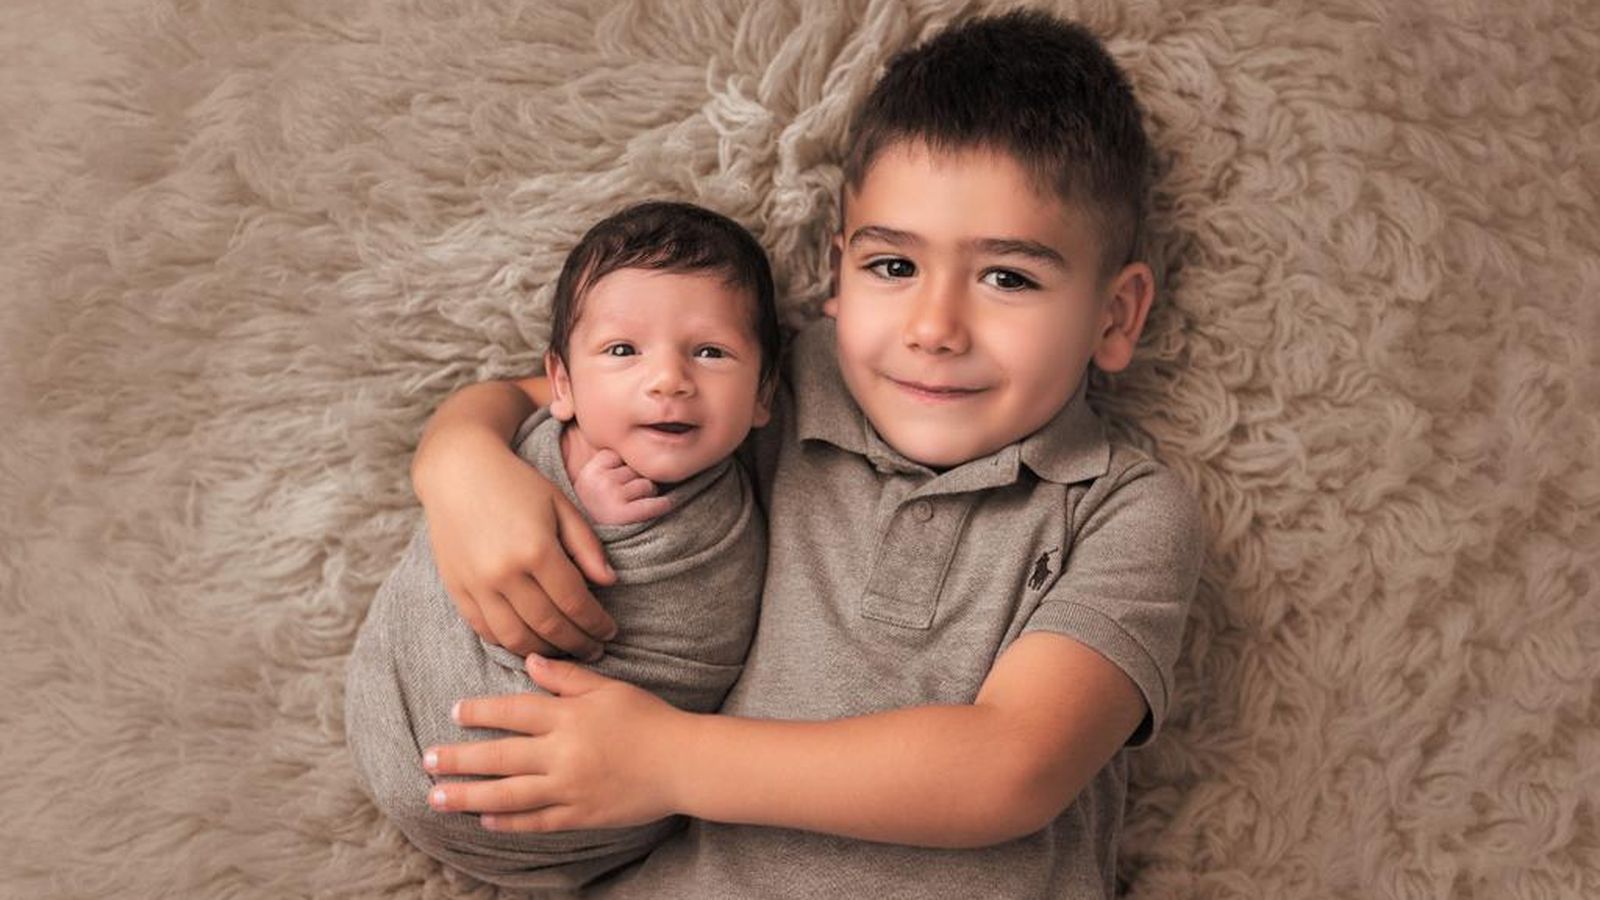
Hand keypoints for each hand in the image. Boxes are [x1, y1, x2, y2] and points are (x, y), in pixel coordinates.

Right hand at [418, 430, 618, 659]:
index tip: (609, 632)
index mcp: (537, 550)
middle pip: (549, 625)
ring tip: (565, 650)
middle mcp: (505, 573)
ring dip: (545, 650)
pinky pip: (486, 630)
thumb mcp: (560, 505)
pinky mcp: (458, 590)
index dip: (596, 623)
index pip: (575, 602)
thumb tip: (610, 582)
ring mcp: (477, 585)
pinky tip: (530, 642)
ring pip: (516, 637)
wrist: (457, 472)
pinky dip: (510, 644)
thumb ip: (587, 546)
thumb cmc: (516, 485)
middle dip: (577, 643)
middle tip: (594, 650)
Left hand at [423, 656, 687, 831]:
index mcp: (569, 717)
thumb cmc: (649, 718)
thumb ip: (567, 677)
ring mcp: (570, 788)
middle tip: (426, 759)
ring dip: (469, 796)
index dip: (481, 712)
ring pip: (509, 795)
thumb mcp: (610, 687)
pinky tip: (485, 820)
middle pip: (500, 757)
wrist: (684, 762)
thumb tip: (531, 661)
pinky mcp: (581, 815)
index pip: (514, 712)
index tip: (454, 712)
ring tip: (437, 797)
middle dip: (459, 759)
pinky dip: (509, 822)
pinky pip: (537, 821)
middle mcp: (563, 753)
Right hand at [573, 448, 672, 525]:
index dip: (626, 467)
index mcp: (590, 471)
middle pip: (636, 469)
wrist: (586, 547)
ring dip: (647, 494)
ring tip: (633, 506)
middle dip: (637, 481)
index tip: (621, 479)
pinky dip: (662, 505)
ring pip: (647, 485)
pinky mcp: (623, 514)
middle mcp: (599, 481)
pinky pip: (654, 503)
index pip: (621, 454)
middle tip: (627, 498)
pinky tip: (664, 506)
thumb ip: (611, 465)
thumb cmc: (596, 512)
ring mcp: (610, 496)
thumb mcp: (592, 485)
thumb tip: (647, 444)